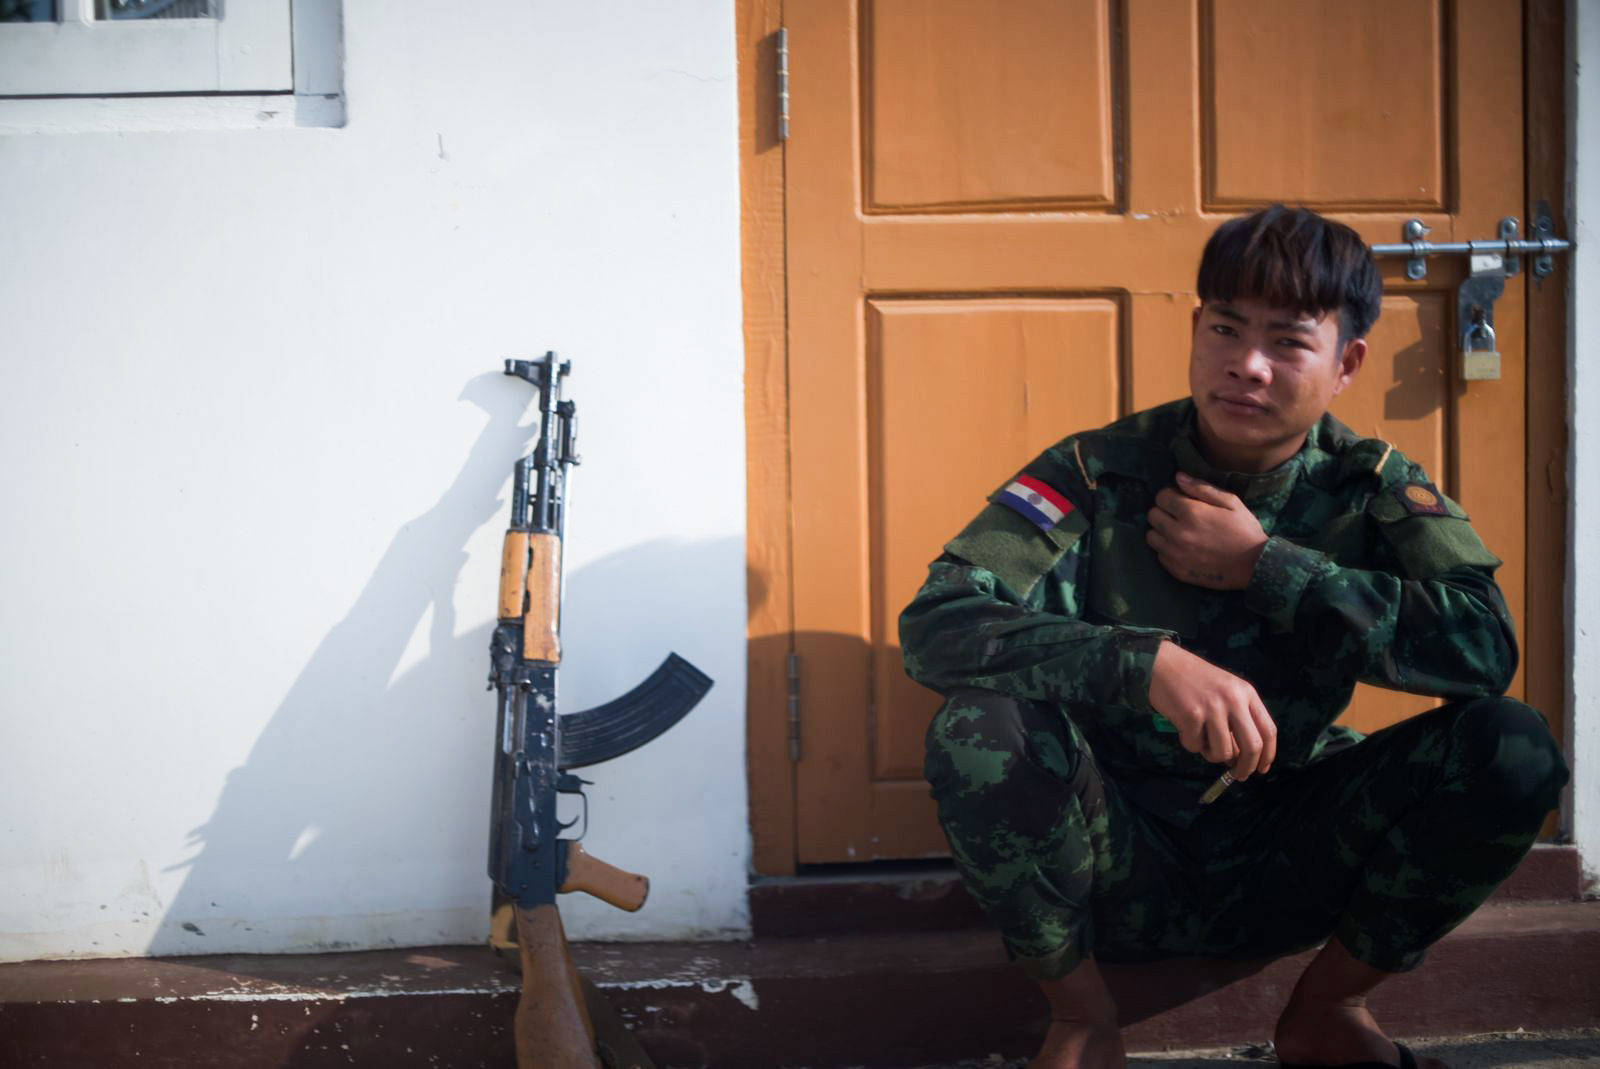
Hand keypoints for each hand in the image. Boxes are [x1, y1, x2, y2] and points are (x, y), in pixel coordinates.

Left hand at [1147, 472, 1268, 589]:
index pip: (1161, 497)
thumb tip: (1178, 476)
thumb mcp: (1230, 502)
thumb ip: (1201, 488)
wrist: (1254, 565)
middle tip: (1181, 516)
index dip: (1171, 495)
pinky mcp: (1176, 570)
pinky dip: (1167, 550)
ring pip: (1151, 536)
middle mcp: (1178, 533)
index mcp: (1191, 512)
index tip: (1181, 500)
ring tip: (1180, 532)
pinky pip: (1160, 555)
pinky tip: (1184, 548)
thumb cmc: (1244, 530)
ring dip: (1162, 531)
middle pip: (1152, 515)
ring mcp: (1175, 553)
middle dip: (1164, 511)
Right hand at [1148, 640, 1275, 778]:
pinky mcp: (1191, 715)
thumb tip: (1241, 758)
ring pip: (1223, 752)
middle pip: (1253, 746)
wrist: (1162, 664)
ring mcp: (1213, 707)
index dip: (1267, 755)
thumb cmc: (1195, 680)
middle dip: (1246, 767)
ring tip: (1201, 741)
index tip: (1260, 769)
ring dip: (1212, 755)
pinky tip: (1184, 728)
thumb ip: (1238, 719)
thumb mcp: (1225, 692)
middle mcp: (1234, 699)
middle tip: (1238, 775)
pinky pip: (1196, 746)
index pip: (1268, 730)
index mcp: (1247, 693)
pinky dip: (1190, 743)